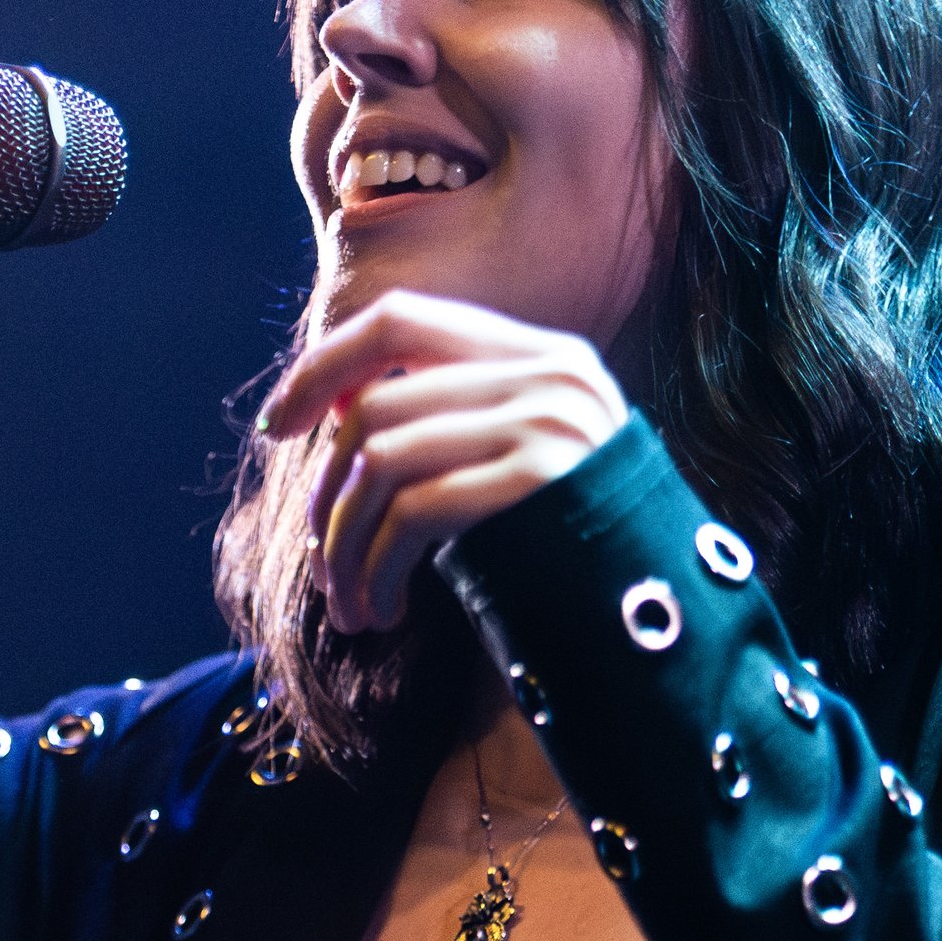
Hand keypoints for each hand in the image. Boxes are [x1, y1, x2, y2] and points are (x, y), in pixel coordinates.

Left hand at [259, 288, 629, 634]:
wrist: (665, 619)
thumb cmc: (571, 551)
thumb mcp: (509, 465)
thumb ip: (444, 422)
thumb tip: (334, 408)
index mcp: (537, 354)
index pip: (399, 321)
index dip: (323, 365)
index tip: (276, 424)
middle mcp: (546, 374)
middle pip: (375, 406)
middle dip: (327, 496)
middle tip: (324, 567)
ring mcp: (548, 421)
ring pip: (380, 461)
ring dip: (344, 546)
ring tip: (352, 606)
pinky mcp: (541, 479)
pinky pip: (413, 512)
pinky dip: (377, 567)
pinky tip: (385, 610)